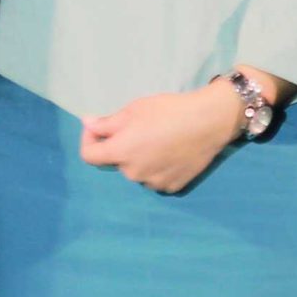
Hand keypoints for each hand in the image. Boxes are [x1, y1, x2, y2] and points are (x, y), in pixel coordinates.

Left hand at [80, 84, 245, 193]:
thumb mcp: (134, 109)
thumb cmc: (170, 111)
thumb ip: (107, 123)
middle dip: (121, 146)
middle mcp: (133, 173)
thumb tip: (88, 124)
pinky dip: (158, 167)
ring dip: (141, 158)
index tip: (98, 128)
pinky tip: (172, 152)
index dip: (88, 139)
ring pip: (138, 171)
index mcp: (121, 153)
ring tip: (160, 139)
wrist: (209, 122)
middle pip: (117, 162)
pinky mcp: (172, 187)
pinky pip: (156, 178)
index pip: (88, 155)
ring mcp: (153, 183)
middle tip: (139, 128)